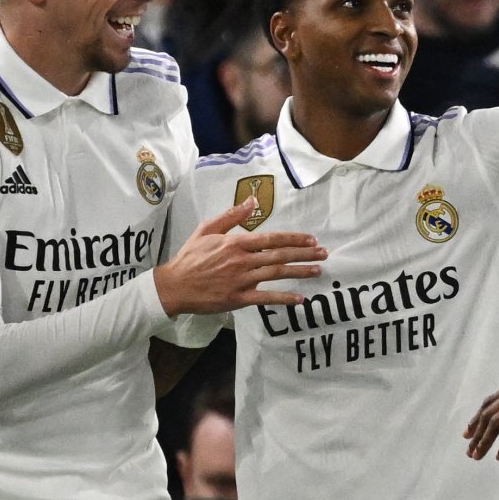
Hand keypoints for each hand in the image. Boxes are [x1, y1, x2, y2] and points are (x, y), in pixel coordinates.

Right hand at [155, 201, 325, 315]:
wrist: (175, 285)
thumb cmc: (191, 256)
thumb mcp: (208, 229)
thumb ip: (232, 216)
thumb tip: (252, 201)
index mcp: (236, 243)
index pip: (271, 239)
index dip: (293, 239)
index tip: (311, 239)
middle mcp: (242, 260)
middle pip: (279, 256)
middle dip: (304, 253)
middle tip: (324, 253)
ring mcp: (241, 280)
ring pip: (276, 275)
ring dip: (300, 272)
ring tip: (318, 270)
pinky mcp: (238, 299)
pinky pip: (266, 298)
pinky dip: (284, 298)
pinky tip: (300, 298)